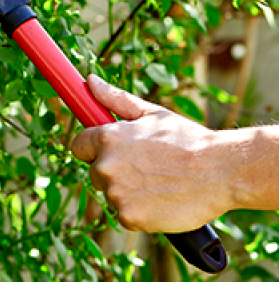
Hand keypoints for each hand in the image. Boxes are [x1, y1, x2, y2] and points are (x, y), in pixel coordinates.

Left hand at [71, 76, 233, 232]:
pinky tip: (160, 199)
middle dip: (113, 170)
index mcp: (107, 138)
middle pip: (94, 172)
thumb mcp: (150, 113)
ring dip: (126, 191)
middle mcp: (106, 166)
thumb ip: (114, 98)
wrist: (219, 172)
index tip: (109, 150)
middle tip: (144, 167)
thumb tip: (89, 81)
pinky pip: (125, 215)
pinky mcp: (129, 217)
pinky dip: (139, 211)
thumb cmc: (185, 139)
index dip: (93, 148)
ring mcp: (116, 193)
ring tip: (157, 182)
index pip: (78, 146)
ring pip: (110, 194)